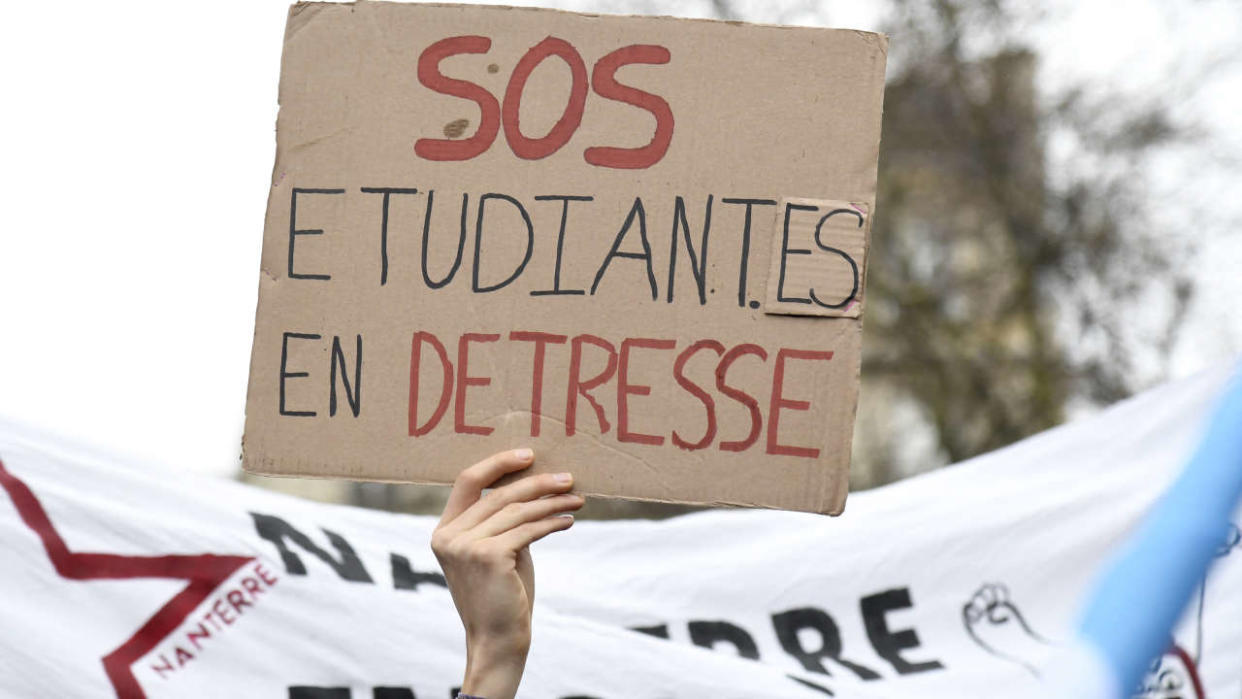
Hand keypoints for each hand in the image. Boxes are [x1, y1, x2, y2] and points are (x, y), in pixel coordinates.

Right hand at [431, 449, 583, 698]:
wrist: (498, 641)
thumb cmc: (503, 596)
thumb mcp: (499, 551)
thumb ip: (505, 521)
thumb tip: (536, 485)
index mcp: (444, 530)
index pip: (467, 480)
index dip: (498, 463)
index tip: (529, 454)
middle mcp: (448, 535)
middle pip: (498, 493)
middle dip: (538, 482)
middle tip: (568, 478)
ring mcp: (464, 546)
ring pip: (517, 510)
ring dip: (552, 502)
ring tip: (577, 500)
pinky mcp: (487, 556)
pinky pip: (528, 529)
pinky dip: (552, 522)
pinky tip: (569, 520)